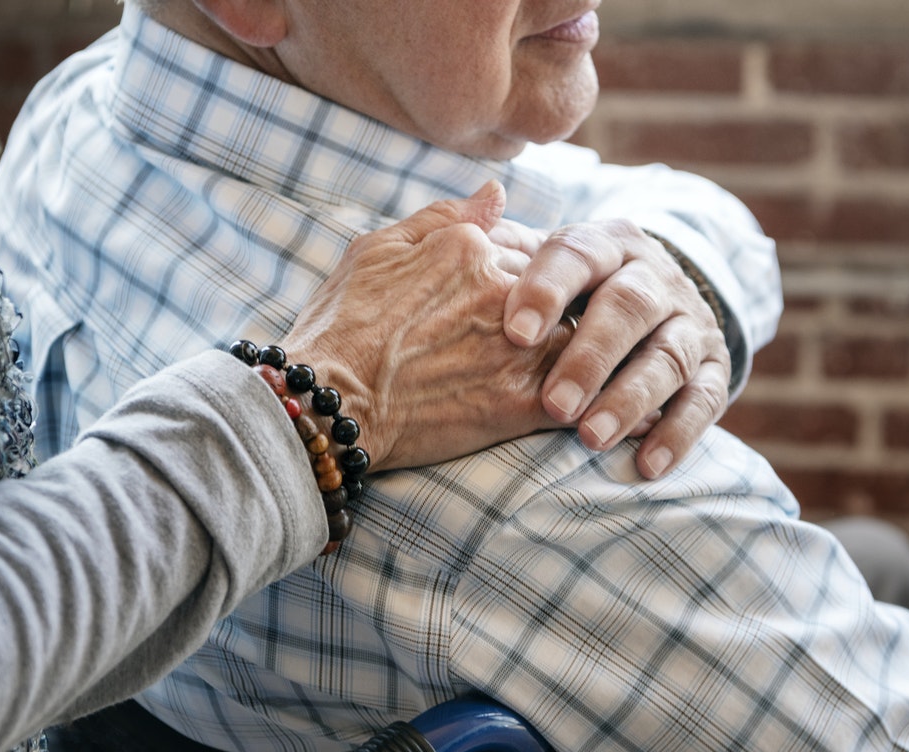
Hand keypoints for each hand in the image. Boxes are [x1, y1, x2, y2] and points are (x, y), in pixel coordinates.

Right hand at [279, 181, 569, 472]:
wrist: (327, 403)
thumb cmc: (339, 327)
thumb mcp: (377, 250)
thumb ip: (443, 216)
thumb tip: (497, 191)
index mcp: (471, 247)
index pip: (530, 248)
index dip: (527, 275)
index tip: (516, 299)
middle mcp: (502, 288)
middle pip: (559, 290)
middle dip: (551, 310)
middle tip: (534, 336)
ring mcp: (517, 344)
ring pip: (575, 336)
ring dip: (565, 350)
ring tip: (551, 369)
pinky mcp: (522, 401)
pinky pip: (578, 392)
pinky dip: (580, 395)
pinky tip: (572, 404)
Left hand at [502, 219, 730, 479]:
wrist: (660, 297)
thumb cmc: (576, 287)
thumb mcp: (546, 259)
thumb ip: (507, 245)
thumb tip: (478, 209)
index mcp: (608, 244)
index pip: (578, 255)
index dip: (548, 291)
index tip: (516, 334)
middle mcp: (655, 278)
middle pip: (629, 307)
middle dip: (592, 357)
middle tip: (555, 404)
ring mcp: (690, 322)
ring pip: (668, 356)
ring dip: (631, 399)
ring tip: (591, 438)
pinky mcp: (714, 368)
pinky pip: (706, 400)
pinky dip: (678, 433)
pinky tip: (647, 464)